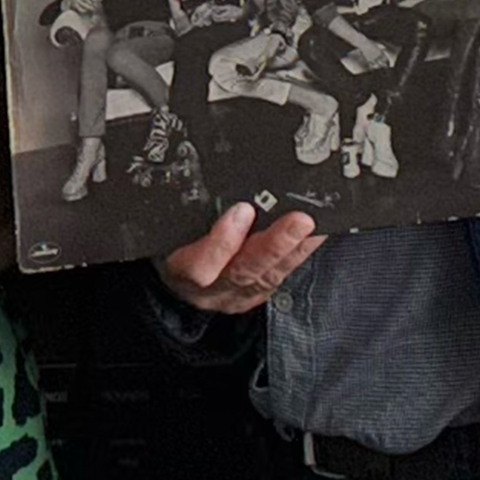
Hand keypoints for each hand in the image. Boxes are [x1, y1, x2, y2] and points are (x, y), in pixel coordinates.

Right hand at [156, 200, 324, 315]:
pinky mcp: (254, 294)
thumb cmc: (169, 248)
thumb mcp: (165, 230)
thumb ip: (185, 213)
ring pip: (266, 276)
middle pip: (243, 271)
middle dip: (274, 244)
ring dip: (293, 250)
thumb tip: (213, 184)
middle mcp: (209, 290)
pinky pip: (279, 276)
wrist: (175, 282)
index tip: (242, 211)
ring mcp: (234, 295)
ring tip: (312, 227)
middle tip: (297, 221)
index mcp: (179, 270)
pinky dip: (298, 254)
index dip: (222, 242)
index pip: (199, 267)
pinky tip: (313, 238)